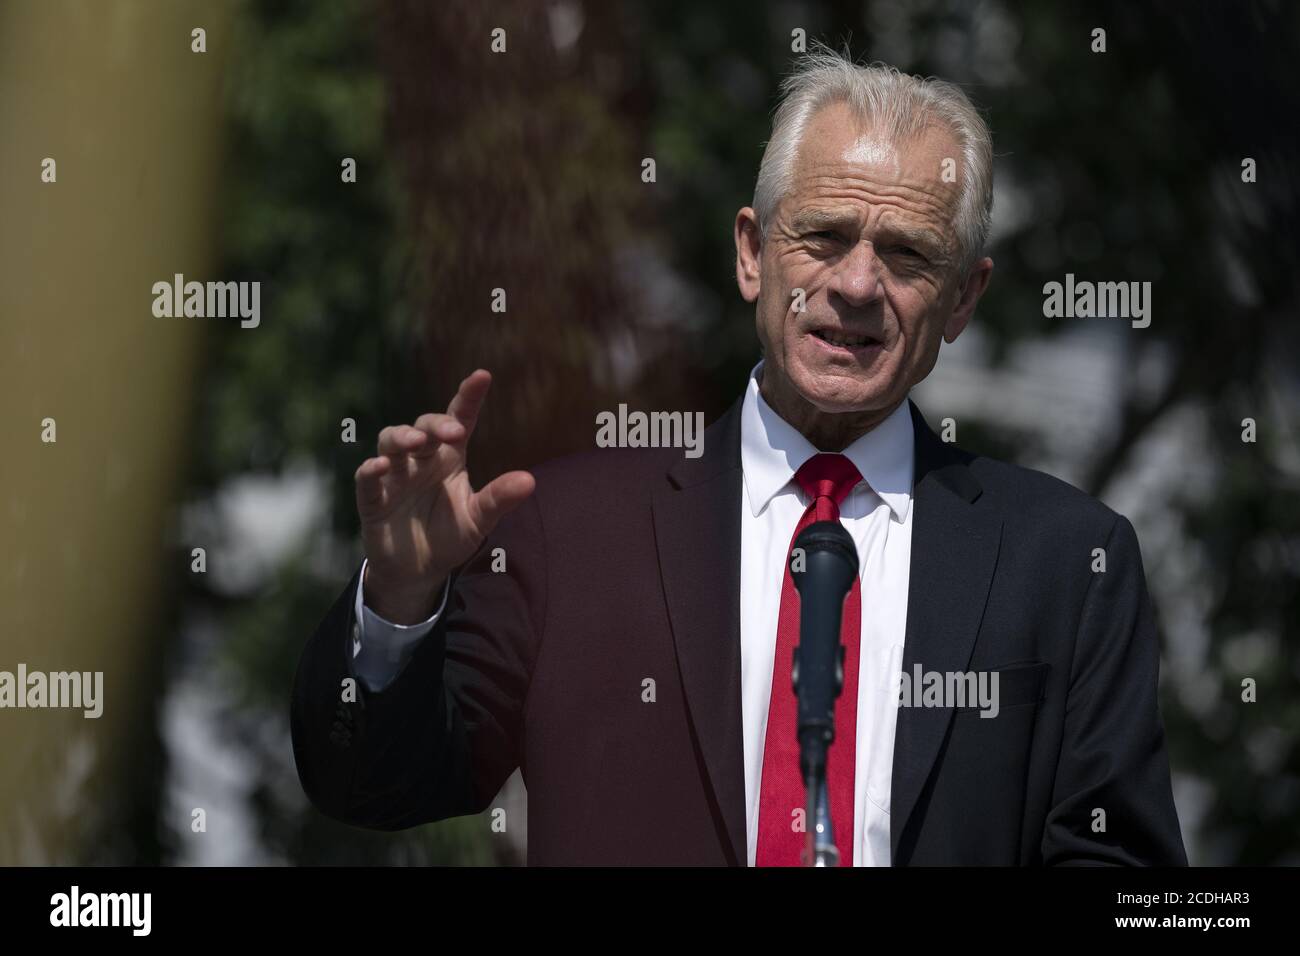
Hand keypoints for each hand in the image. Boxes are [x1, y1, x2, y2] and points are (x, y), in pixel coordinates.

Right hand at [354, 369, 535, 623]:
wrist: (419, 571)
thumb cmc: (450, 536)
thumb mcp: (479, 519)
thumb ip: (499, 498)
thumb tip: (530, 481)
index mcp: (450, 458)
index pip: (459, 419)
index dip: (468, 397)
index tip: (482, 376)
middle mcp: (421, 459)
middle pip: (423, 427)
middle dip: (435, 424)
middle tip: (453, 431)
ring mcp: (395, 476)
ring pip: (391, 442)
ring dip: (402, 437)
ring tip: (417, 442)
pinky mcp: (373, 498)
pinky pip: (368, 478)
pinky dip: (371, 470)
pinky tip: (380, 466)